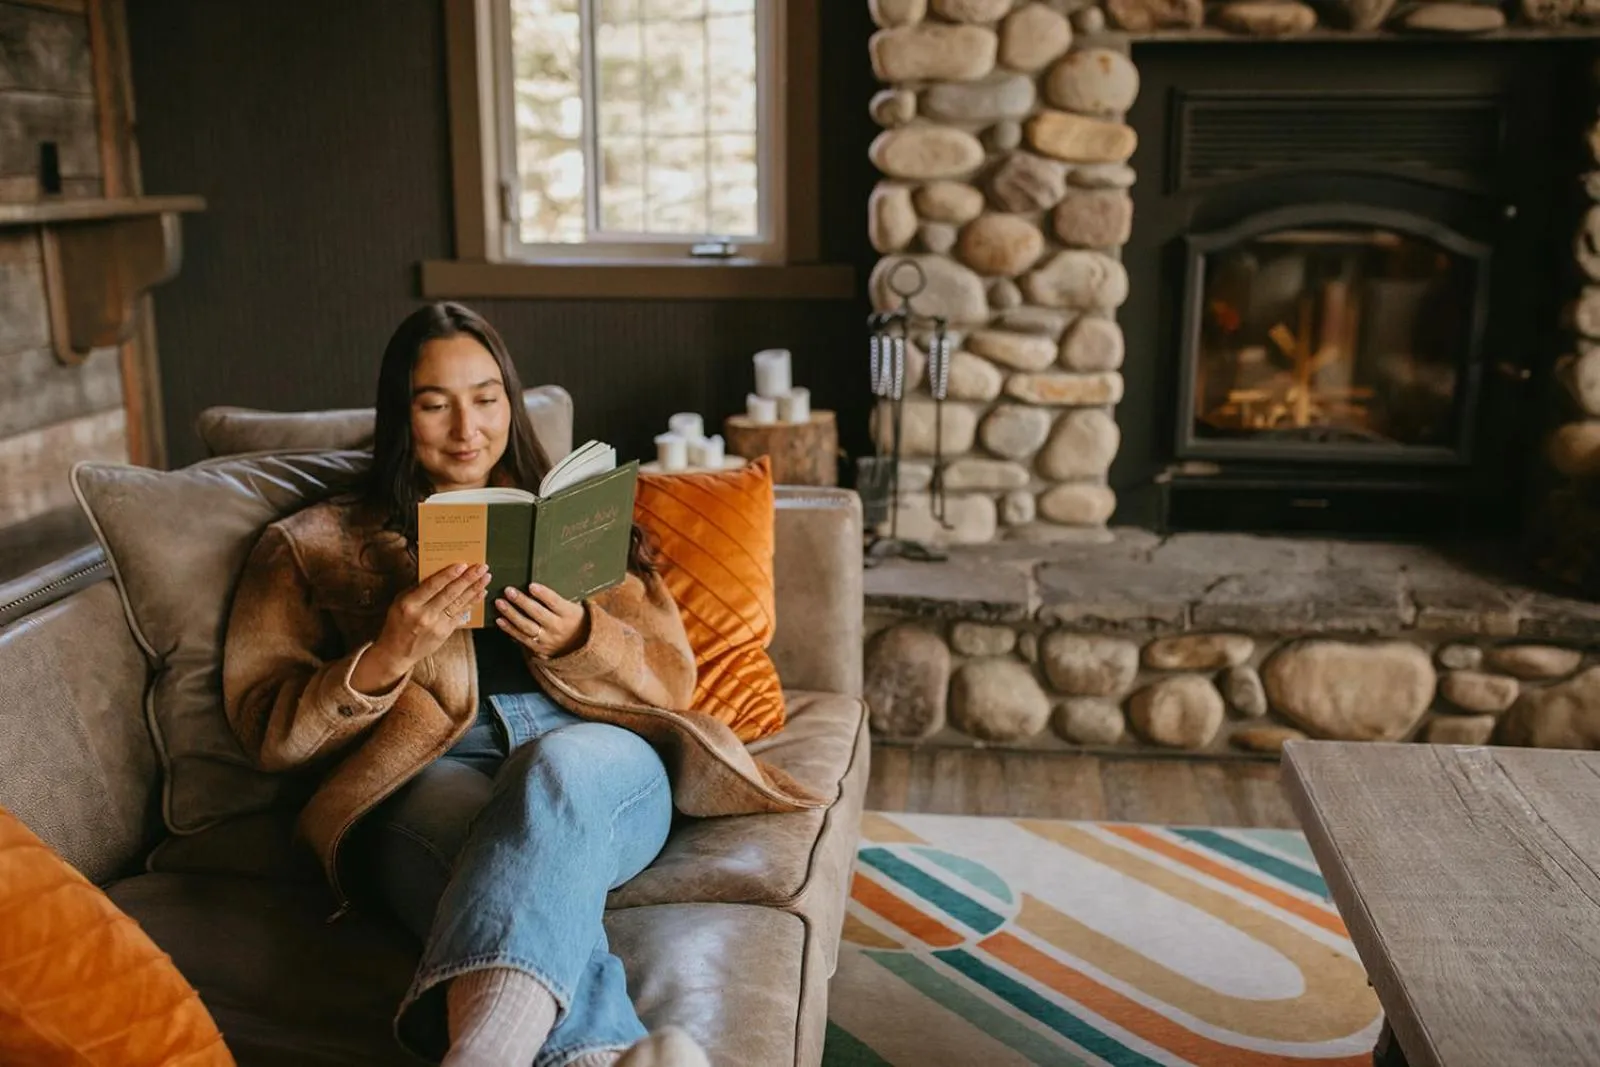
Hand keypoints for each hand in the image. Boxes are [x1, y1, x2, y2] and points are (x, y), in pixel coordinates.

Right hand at [352, 563, 490, 693]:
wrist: (397, 651)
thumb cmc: (397, 623)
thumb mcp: (399, 602)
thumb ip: (417, 588)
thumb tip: (437, 572)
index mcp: (410, 604)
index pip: (432, 586)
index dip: (448, 575)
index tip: (462, 564)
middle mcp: (424, 615)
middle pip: (450, 594)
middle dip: (468, 579)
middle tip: (482, 567)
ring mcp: (437, 625)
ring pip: (459, 604)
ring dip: (474, 589)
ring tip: (486, 577)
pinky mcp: (445, 633)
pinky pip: (461, 615)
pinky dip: (472, 603)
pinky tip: (480, 593)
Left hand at [495, 583, 588, 658]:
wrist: (580, 647)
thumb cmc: (574, 621)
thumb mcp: (573, 608)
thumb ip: (557, 600)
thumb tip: (534, 587)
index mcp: (569, 614)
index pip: (555, 602)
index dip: (543, 594)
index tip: (531, 586)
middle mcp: (557, 628)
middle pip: (538, 613)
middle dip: (521, 601)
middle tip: (509, 591)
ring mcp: (547, 639)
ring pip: (526, 626)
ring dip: (511, 614)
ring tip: (500, 603)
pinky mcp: (538, 648)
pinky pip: (521, 638)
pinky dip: (509, 629)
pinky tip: (500, 620)